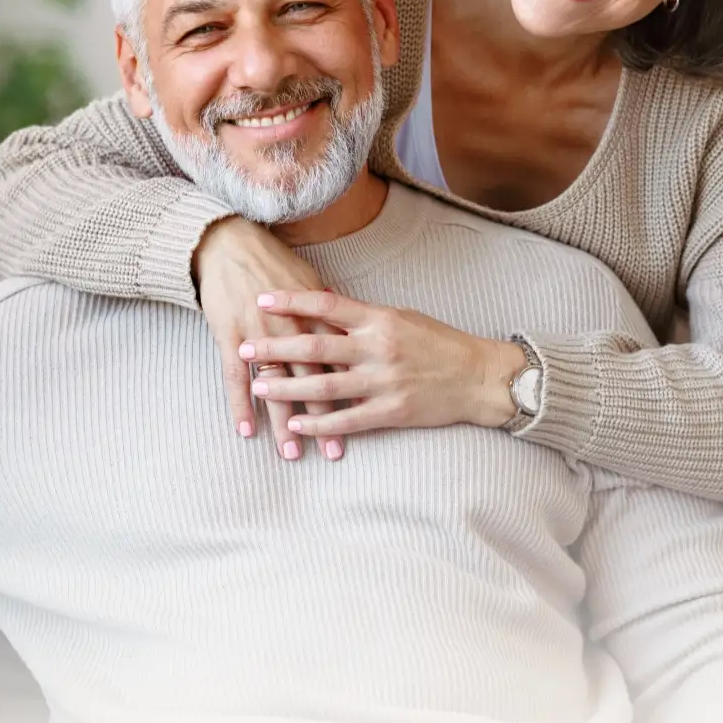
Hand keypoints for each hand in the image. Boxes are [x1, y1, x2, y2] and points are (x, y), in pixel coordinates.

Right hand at [193, 217, 345, 459]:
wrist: (231, 243)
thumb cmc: (275, 263)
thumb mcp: (312, 284)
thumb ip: (333, 317)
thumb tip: (357, 336)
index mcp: (318, 316)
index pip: (341, 363)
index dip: (353, 393)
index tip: (367, 422)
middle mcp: (293, 328)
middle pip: (312, 381)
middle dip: (323, 420)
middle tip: (332, 453)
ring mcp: (260, 333)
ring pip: (275, 386)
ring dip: (282, 422)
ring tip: (290, 452)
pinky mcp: (230, 335)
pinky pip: (235, 376)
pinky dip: (240, 404)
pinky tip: (244, 430)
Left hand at [241, 290, 523, 437]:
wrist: (479, 377)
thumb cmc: (440, 343)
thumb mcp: (403, 317)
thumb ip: (363, 315)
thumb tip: (324, 300)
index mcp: (381, 320)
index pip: (327, 306)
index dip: (292, 301)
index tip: (262, 298)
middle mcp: (379, 349)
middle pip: (316, 347)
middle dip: (275, 348)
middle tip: (244, 347)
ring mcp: (385, 382)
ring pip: (325, 387)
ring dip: (287, 388)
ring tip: (258, 387)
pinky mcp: (392, 411)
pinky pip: (348, 420)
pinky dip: (320, 424)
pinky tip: (296, 424)